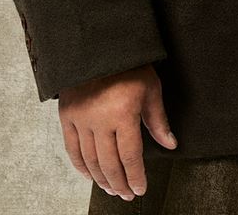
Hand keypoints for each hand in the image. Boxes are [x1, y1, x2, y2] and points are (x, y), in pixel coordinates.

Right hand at [58, 64, 176, 199]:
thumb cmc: (129, 63)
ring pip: (90, 160)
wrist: (99, 43)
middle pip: (110, 163)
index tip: (140, 188)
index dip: (136, 177)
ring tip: (111, 188)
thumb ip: (158, 119)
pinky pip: (72, 148)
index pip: (130, 156)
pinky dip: (80, 166)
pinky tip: (90, 175)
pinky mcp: (67, 114)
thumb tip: (170, 144)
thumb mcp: (150, 87)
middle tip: (126, 194)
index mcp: (123, 112)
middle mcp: (100, 119)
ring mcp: (81, 118)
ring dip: (101, 179)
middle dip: (120, 183)